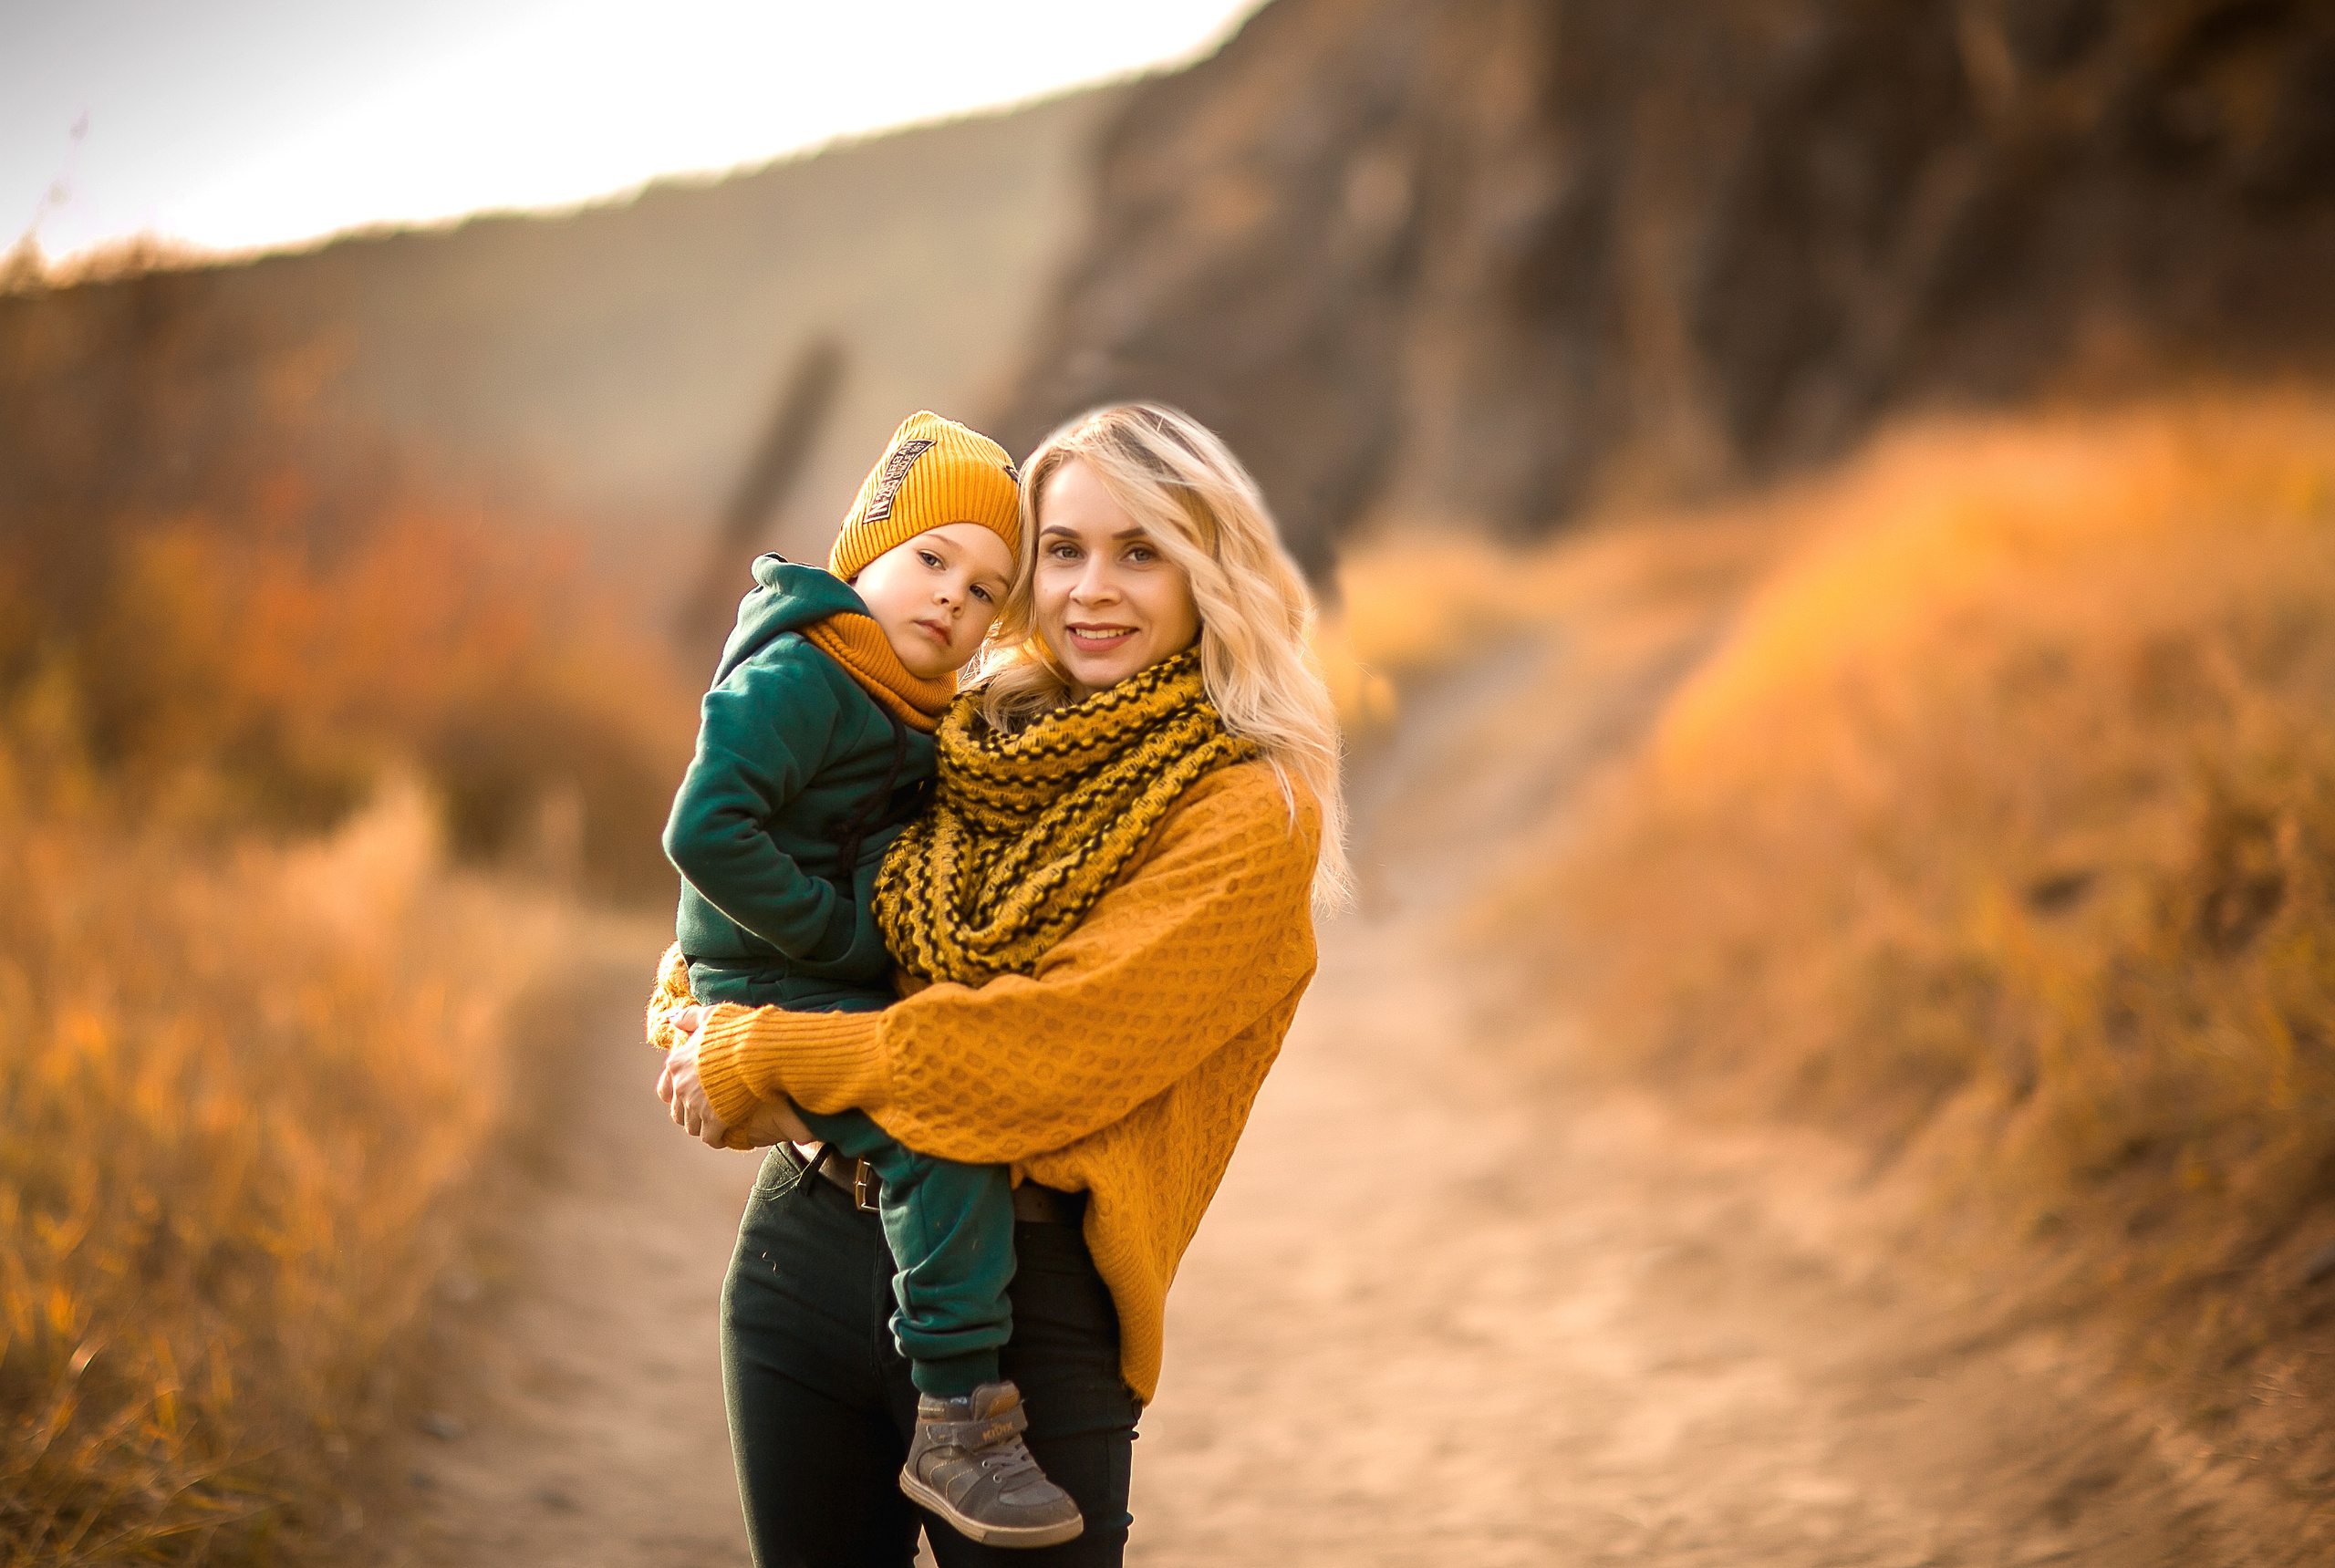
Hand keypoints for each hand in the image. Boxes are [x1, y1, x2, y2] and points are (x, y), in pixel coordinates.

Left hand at [654, 1006, 813, 1148]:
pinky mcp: (714, 1119)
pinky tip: (727, 1135)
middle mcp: (681, 1087)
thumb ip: (689, 1017)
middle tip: (707, 1112)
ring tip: (717, 1124)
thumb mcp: (711, 1016)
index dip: (679, 1094)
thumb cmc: (737, 1030)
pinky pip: (710, 1138)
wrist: (757, 1050)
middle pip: (678, 1112)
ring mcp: (696, 1105)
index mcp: (677, 1063)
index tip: (694, 1093)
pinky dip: (717, 1138)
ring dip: (703, 1126)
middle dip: (690, 1113)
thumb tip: (669, 1018)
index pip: (666, 1089)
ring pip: (691, 1127)